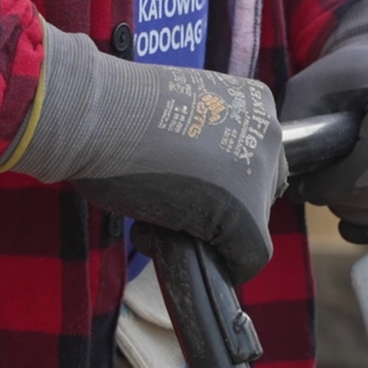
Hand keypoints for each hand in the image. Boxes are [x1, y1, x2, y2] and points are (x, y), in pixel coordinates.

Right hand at [0, 24, 285, 284]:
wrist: (99, 119)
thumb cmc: (120, 112)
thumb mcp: (178, 113)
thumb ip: (203, 140)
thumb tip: (200, 177)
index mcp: (255, 102)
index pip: (255, 159)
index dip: (222, 183)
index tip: (185, 185)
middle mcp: (267, 134)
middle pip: (259, 191)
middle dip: (220, 207)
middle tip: (174, 206)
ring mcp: (261, 176)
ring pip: (251, 225)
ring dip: (214, 233)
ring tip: (163, 224)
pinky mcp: (247, 220)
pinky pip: (248, 256)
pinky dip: (221, 264)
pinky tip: (179, 249)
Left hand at [283, 0, 367, 244]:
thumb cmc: (351, 81)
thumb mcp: (314, 85)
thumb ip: (296, 122)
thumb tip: (283, 173)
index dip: (333, 185)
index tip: (307, 185)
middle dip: (341, 203)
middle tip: (320, 194)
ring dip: (361, 220)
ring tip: (339, 202)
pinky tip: (360, 223)